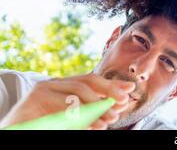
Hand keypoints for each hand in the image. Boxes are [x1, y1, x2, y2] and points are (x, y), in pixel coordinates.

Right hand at [0, 73, 134, 129]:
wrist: (12, 130)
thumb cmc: (43, 125)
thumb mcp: (70, 118)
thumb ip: (89, 111)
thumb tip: (116, 108)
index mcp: (63, 86)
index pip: (91, 80)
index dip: (111, 85)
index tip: (130, 91)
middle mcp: (53, 84)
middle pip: (86, 82)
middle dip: (107, 92)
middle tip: (120, 106)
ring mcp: (41, 91)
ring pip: (75, 94)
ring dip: (95, 108)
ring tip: (107, 122)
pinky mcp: (30, 103)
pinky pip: (60, 110)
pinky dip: (77, 118)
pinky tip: (89, 127)